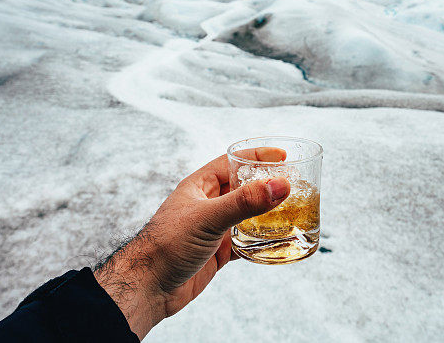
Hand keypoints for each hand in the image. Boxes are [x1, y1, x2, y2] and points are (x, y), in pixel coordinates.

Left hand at [94, 147, 290, 339]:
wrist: (149, 287)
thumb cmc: (168, 244)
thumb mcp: (208, 217)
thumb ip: (244, 202)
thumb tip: (280, 185)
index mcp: (201, 185)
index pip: (233, 161)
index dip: (257, 156)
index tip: (283, 155)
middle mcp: (208, 203)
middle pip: (244, 187)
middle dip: (267, 185)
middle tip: (295, 184)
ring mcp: (214, 228)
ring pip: (247, 215)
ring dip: (268, 214)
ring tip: (294, 212)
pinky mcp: (218, 252)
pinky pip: (246, 242)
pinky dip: (263, 242)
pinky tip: (278, 244)